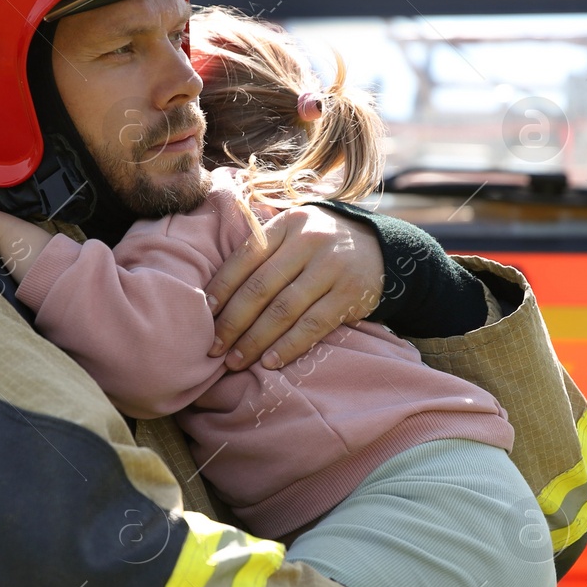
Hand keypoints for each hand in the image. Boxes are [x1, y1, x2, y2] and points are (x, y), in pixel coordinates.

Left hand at [204, 205, 382, 370]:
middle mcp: (308, 241)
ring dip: (255, 340)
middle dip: (232, 322)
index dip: (221, 289)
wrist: (383, 248)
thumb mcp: (295, 234)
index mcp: (287, 225)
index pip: (245, 258)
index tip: (204, 314)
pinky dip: (289, 346)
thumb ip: (264, 252)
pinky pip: (313, 325)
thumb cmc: (323, 246)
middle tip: (213, 348)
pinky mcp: (350, 293)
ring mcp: (332, 267)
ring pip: (283, 310)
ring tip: (235, 361)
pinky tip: (270, 362)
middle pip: (260, 288)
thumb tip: (215, 296)